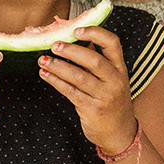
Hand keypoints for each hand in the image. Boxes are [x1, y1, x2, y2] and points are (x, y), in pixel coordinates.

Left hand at [38, 26, 136, 153]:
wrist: (119, 133)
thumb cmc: (111, 102)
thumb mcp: (111, 80)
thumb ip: (96, 63)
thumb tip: (72, 42)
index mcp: (120, 69)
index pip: (112, 43)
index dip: (95, 33)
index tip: (76, 30)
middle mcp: (115, 81)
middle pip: (93, 60)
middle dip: (71, 51)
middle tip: (54, 45)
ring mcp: (104, 96)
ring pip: (79, 77)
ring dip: (58, 67)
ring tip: (43, 60)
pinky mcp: (92, 109)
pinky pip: (70, 92)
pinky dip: (56, 82)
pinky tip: (45, 74)